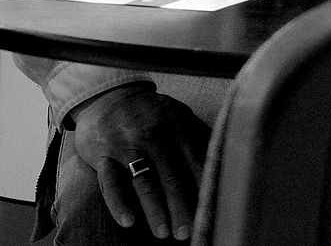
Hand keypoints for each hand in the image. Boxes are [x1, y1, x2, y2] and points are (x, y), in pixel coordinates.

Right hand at [67, 84, 209, 240]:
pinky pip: (110, 182)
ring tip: (163, 233)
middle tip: (188, 232)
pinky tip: (128, 222)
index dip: (203, 187)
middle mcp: (154, 134)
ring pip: (143, 181)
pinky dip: (119, 203)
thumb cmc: (152, 115)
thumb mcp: (179, 117)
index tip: (211, 210)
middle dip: (181, 206)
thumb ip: (199, 137)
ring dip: (154, 210)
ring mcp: (127, 144)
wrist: (107, 98)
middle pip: (172, 176)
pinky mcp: (103, 154)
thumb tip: (227, 161)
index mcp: (178, 126)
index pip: (196, 161)